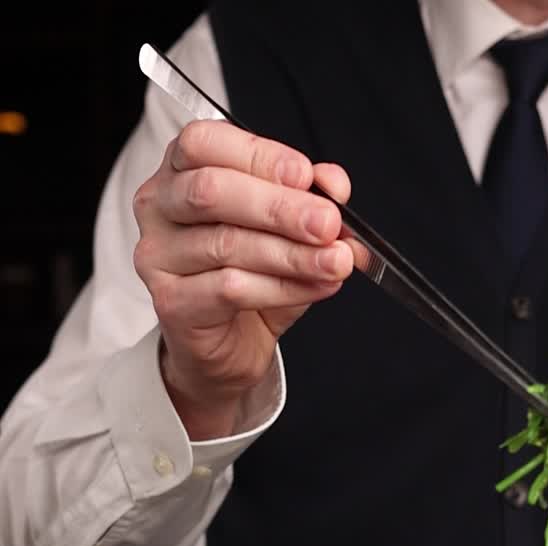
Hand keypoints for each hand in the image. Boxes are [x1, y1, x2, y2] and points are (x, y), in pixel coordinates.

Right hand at [132, 120, 354, 437]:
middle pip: (212, 191)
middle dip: (279, 207)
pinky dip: (282, 287)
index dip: (259, 155)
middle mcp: (159, 206)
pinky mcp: (171, 302)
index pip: (206, 143)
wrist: (228, 346)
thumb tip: (334, 185)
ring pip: (227, 244)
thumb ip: (309, 199)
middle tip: (327, 223)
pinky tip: (316, 287)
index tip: (307, 175)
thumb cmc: (251, 276)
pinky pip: (230, 289)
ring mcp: (157, 256)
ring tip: (336, 262)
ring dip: (291, 253)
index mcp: (181, 169)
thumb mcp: (287, 230)